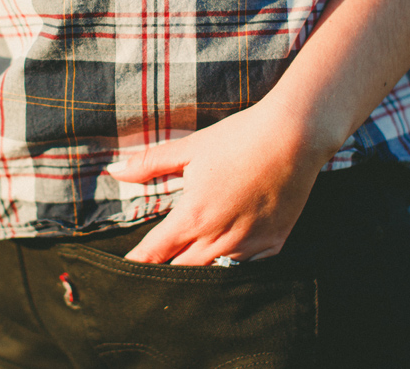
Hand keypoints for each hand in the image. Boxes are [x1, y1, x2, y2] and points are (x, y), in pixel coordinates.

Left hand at [107, 94, 336, 264]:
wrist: (295, 137)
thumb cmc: (239, 138)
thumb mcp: (190, 148)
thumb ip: (149, 164)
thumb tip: (114, 170)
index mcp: (193, 216)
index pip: (154, 253)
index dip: (137, 263)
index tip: (124, 269)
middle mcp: (218, 239)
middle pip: (180, 271)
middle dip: (164, 270)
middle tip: (153, 267)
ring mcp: (248, 245)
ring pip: (212, 273)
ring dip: (197, 270)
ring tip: (185, 268)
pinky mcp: (273, 245)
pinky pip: (245, 268)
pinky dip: (230, 265)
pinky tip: (224, 258)